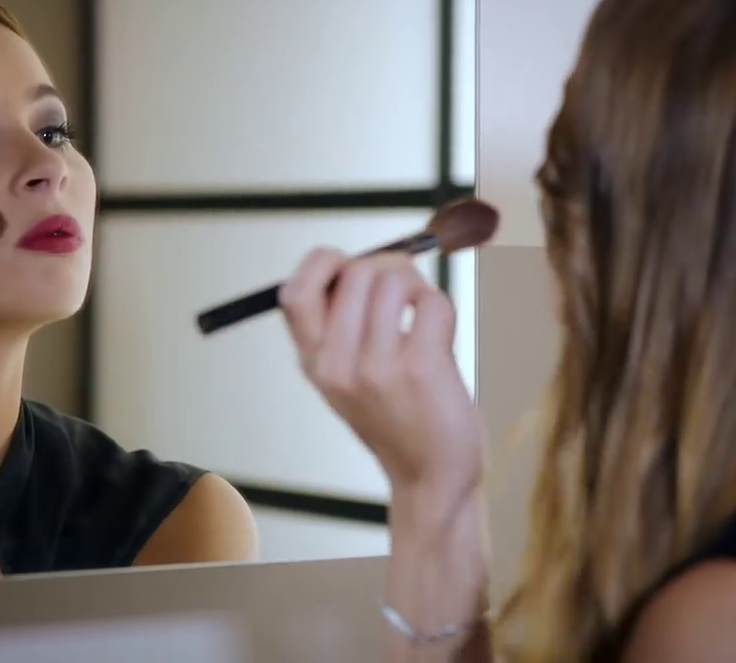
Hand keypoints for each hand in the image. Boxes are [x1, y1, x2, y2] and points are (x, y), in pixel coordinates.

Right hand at [278, 248, 483, 513]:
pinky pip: (431, 302)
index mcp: (313, 362)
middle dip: (386, 265)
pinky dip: (441, 306)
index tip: (349, 265)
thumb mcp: (347, 378)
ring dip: (416, 285)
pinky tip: (440, 333)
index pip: (294, 292)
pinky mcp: (419, 368)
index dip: (322, 263)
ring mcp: (376, 367)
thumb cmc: (398, 417)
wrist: (431, 475)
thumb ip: (341, 326)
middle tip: (404, 289)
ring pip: (394, 279)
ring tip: (421, 313)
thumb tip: (362, 260)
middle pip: (353, 271)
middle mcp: (337, 365)